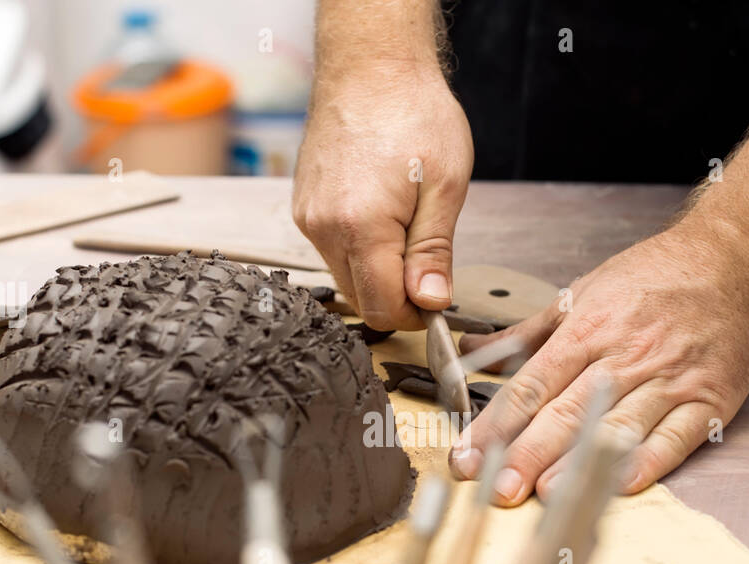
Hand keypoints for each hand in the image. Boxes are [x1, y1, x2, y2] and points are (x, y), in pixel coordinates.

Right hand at [292, 64, 473, 330]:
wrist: (370, 64)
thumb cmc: (412, 110)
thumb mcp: (445, 186)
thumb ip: (433, 252)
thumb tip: (431, 301)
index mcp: (361, 227)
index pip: (382, 308)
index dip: (415, 313)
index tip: (436, 298)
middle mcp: (324, 227)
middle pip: (360, 299)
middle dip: (396, 293)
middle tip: (427, 260)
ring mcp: (308, 218)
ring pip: (345, 276)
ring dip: (377, 270)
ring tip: (405, 224)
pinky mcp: (304, 207)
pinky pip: (332, 250)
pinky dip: (359, 248)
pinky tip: (382, 212)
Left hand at [449, 225, 748, 503]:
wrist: (734, 262)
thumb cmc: (655, 278)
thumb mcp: (581, 293)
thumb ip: (526, 333)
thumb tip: (470, 352)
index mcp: (587, 330)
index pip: (530, 387)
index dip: (495, 425)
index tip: (467, 456)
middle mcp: (625, 356)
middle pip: (566, 413)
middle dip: (527, 454)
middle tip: (494, 489)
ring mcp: (668, 380)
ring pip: (615, 429)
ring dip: (578, 465)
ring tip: (545, 495)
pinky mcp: (708, 400)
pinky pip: (675, 437)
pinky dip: (649, 462)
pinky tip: (622, 484)